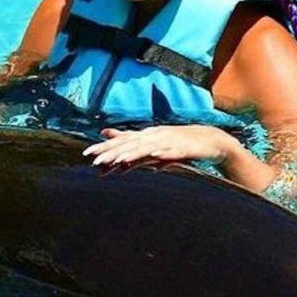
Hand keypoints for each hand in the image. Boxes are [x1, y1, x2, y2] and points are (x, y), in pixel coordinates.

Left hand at [82, 125, 236, 168]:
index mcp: (146, 136)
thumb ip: (131, 143)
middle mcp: (154, 135)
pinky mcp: (183, 148)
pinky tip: (155, 159)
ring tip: (119, 161)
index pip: (122, 141)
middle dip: (112, 152)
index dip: (104, 148)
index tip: (87, 155)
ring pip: (147, 148)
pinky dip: (162, 155)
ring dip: (133, 154)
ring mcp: (168, 141)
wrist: (210, 141)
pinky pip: (171, 152)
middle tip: (95, 161)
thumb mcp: (152, 144)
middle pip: (130, 144)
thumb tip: (108, 136)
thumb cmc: (179, 144)